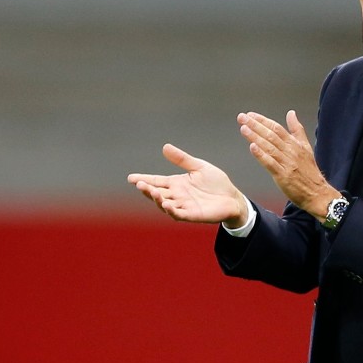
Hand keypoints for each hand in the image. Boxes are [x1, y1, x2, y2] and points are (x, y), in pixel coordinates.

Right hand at [128, 143, 248, 226]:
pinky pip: (179, 214)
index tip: (130, 177)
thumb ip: (182, 159)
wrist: (232, 197)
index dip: (143, 179)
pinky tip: (166, 204)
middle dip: (147, 190)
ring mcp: (184, 206)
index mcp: (176, 183)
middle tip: (139, 184)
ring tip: (153, 192)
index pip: (156, 181)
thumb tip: (164, 147)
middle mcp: (177, 196)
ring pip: (165, 205)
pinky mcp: (193, 215)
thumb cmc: (216, 183)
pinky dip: (172, 210)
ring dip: (157, 200)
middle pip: (157, 193)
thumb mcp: (199, 166)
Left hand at [238, 110, 339, 219]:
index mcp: (295, 144)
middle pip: (271, 135)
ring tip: (244, 128)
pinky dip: (261, 155)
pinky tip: (252, 147)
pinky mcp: (283, 175)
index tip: (250, 115)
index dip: (263, 120)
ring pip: (269, 147)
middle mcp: (291, 151)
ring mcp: (287, 163)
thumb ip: (297, 129)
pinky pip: (270, 163)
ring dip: (255, 137)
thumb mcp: (306, 146)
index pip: (277, 128)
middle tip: (242, 117)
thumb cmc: (309, 171)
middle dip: (255, 125)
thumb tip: (291, 113)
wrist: (317, 192)